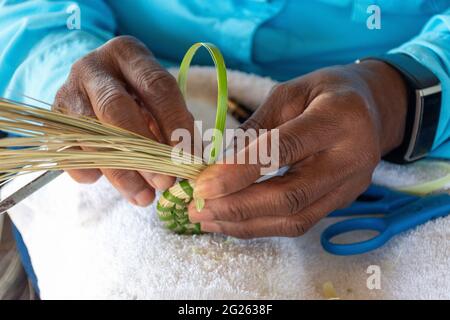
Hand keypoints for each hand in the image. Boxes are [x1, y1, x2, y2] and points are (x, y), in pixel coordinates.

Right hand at [54, 36, 193, 205]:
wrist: (92, 86)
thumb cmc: (135, 94)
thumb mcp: (157, 99)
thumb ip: (173, 124)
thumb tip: (191, 161)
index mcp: (129, 54)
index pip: (157, 86)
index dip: (174, 123)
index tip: (186, 158)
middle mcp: (93, 67)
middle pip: (117, 109)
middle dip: (144, 152)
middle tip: (165, 182)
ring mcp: (67, 91)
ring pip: (92, 136)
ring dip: (121, 172)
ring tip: (144, 196)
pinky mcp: (54, 119)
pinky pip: (69, 152)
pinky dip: (89, 172)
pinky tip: (108, 181)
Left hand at [188, 60, 407, 237]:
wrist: (372, 108)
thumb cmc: (325, 92)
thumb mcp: (290, 92)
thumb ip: (258, 127)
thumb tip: (219, 165)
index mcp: (337, 118)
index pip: (284, 149)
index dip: (240, 171)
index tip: (202, 184)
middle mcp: (350, 158)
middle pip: (290, 196)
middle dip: (237, 206)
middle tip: (197, 207)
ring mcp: (350, 186)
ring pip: (294, 219)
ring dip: (245, 224)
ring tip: (206, 219)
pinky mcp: (343, 201)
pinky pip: (299, 222)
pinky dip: (261, 226)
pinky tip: (231, 221)